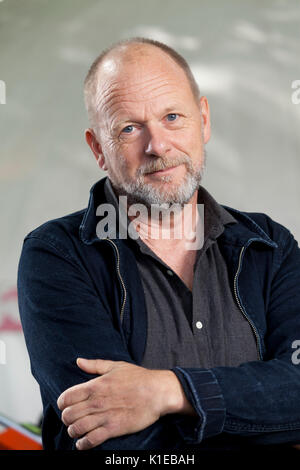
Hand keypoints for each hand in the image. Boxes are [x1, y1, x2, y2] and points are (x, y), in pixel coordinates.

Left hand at [57, 358, 194, 449]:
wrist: (157, 391)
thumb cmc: (138, 377)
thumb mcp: (115, 365)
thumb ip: (94, 364)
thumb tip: (78, 361)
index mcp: (95, 385)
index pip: (66, 397)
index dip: (62, 403)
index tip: (65, 406)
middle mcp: (97, 401)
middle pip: (68, 415)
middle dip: (66, 419)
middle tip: (72, 419)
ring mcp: (104, 416)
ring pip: (76, 429)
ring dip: (73, 432)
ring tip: (77, 430)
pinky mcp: (114, 429)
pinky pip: (91, 440)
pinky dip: (83, 444)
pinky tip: (83, 442)